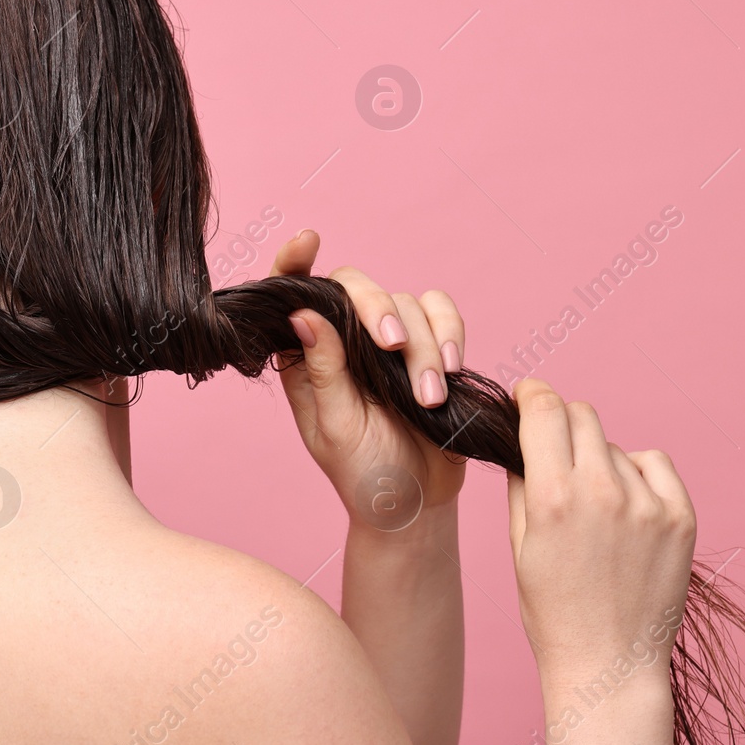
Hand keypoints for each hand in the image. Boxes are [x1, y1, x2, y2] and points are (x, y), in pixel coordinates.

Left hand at [270, 230, 467, 536]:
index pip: (293, 295)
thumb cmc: (364, 473)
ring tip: (427, 397)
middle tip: (391, 347)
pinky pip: (442, 313)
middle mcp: (344, 339)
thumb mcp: (335, 428)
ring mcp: (388, 341)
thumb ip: (323, 370)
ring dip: (424, 346)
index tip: (307, 240)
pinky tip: (451, 370)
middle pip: (356, 285)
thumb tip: (301, 312)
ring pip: (406, 303)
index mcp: (306, 355)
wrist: (417, 503)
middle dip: (376, 309)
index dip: (294, 262)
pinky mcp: (430, 346)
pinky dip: (451, 334)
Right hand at [505, 379, 696, 681]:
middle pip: (582, 416)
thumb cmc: (554, 611)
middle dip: (562, 423)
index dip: (532, 394)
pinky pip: (654, 464)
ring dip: (599, 459)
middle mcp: (602, 491)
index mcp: (553, 497)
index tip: (528, 396)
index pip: (544, 409)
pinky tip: (625, 505)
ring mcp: (647, 503)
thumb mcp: (520, 544)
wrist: (609, 664)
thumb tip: (525, 437)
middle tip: (557, 451)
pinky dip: (637, 473)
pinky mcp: (681, 517)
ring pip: (615, 445)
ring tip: (594, 506)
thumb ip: (522, 482)